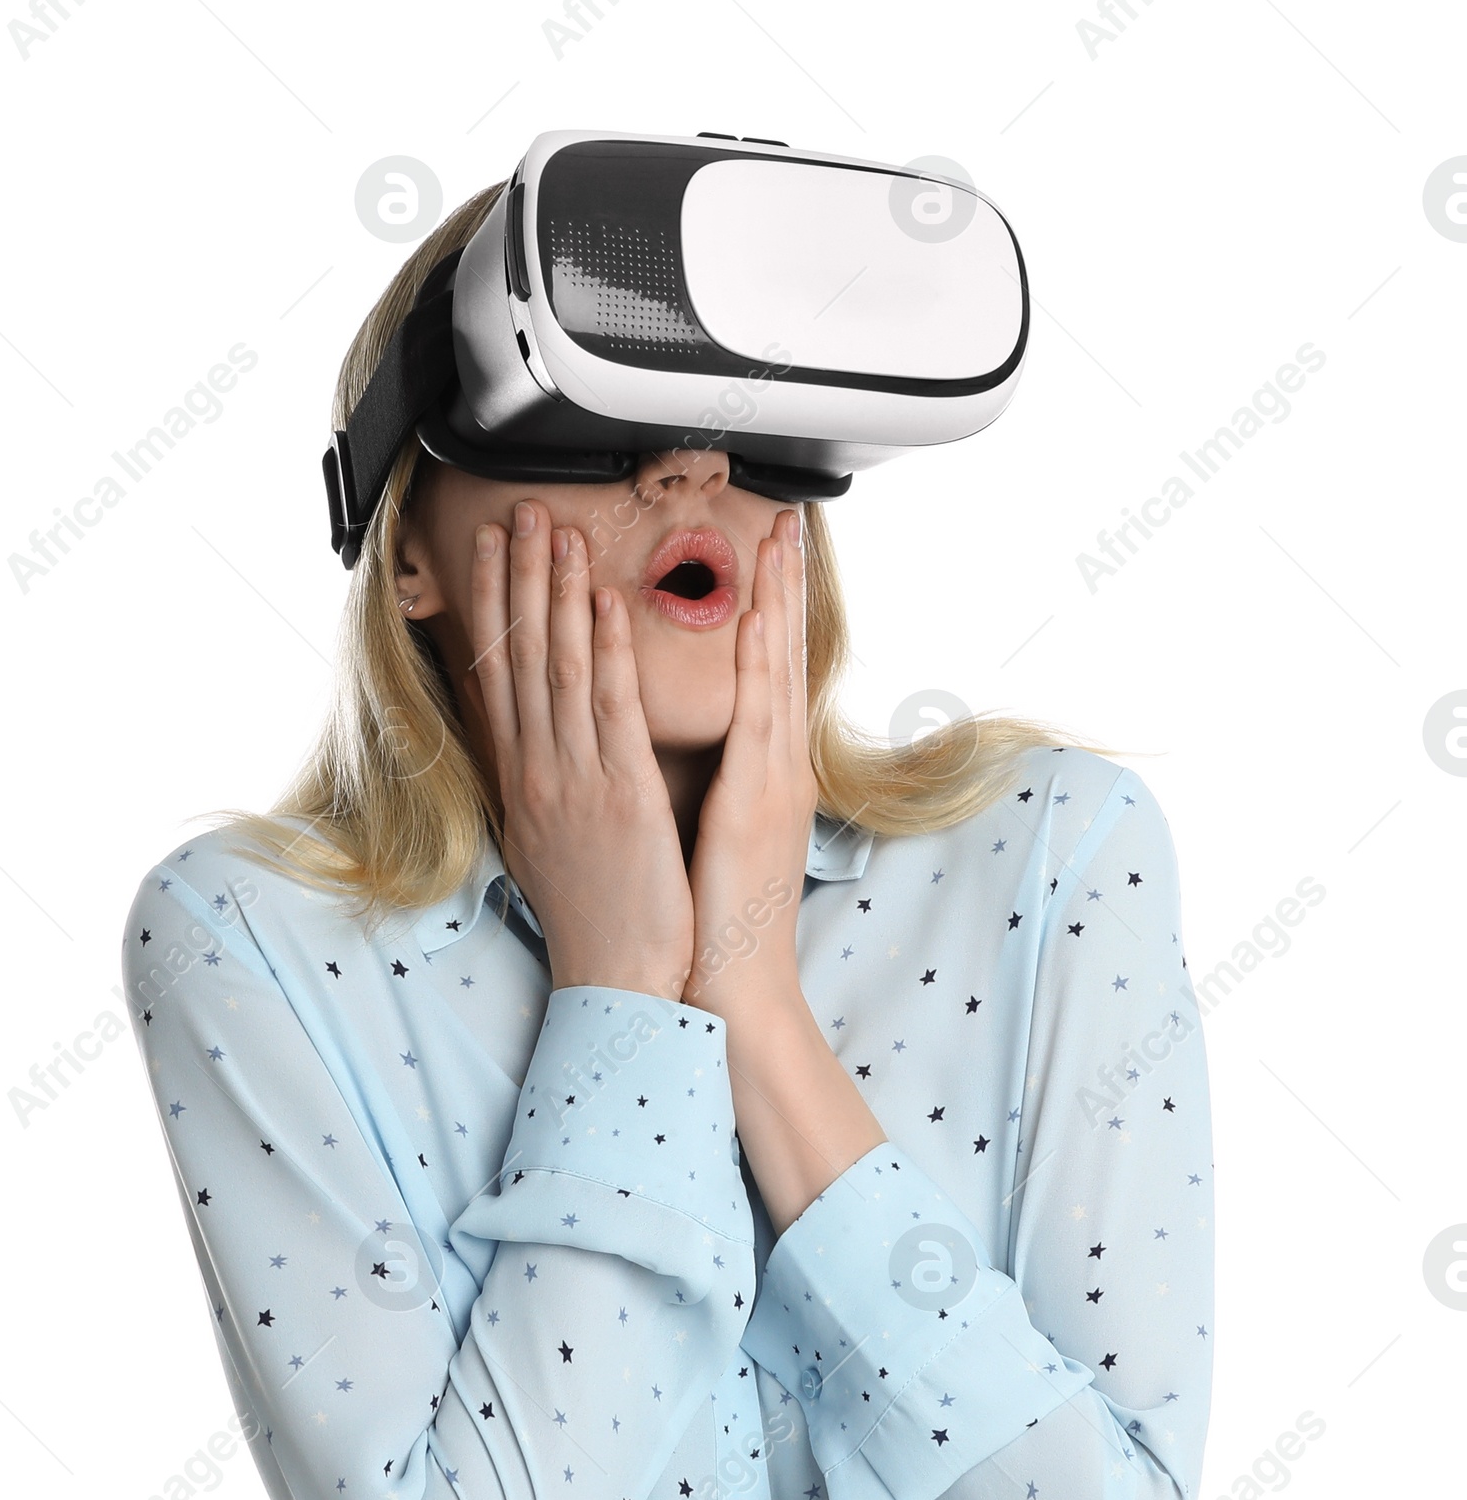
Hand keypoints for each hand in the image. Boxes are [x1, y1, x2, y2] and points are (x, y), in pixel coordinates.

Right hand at [470, 500, 692, 1000]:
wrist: (615, 980)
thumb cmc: (595, 919)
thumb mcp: (548, 845)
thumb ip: (540, 787)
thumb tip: (528, 746)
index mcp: (524, 782)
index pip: (499, 675)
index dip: (493, 607)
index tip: (488, 550)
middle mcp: (540, 773)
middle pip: (520, 658)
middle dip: (518, 578)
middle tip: (519, 511)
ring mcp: (577, 782)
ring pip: (560, 670)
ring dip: (557, 594)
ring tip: (556, 531)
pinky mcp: (622, 798)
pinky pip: (610, 712)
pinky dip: (606, 652)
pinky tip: (604, 602)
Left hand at [680, 508, 816, 1024]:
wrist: (735, 985)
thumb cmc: (716, 918)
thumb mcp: (720, 835)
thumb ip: (720, 783)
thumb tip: (708, 752)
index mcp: (765, 772)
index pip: (771, 672)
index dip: (773, 608)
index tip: (771, 551)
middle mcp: (778, 767)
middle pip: (786, 656)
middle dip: (786, 583)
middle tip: (790, 515)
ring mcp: (774, 782)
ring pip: (778, 672)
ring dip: (778, 600)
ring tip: (780, 537)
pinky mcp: (757, 804)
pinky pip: (754, 720)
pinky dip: (756, 665)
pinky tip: (755, 620)